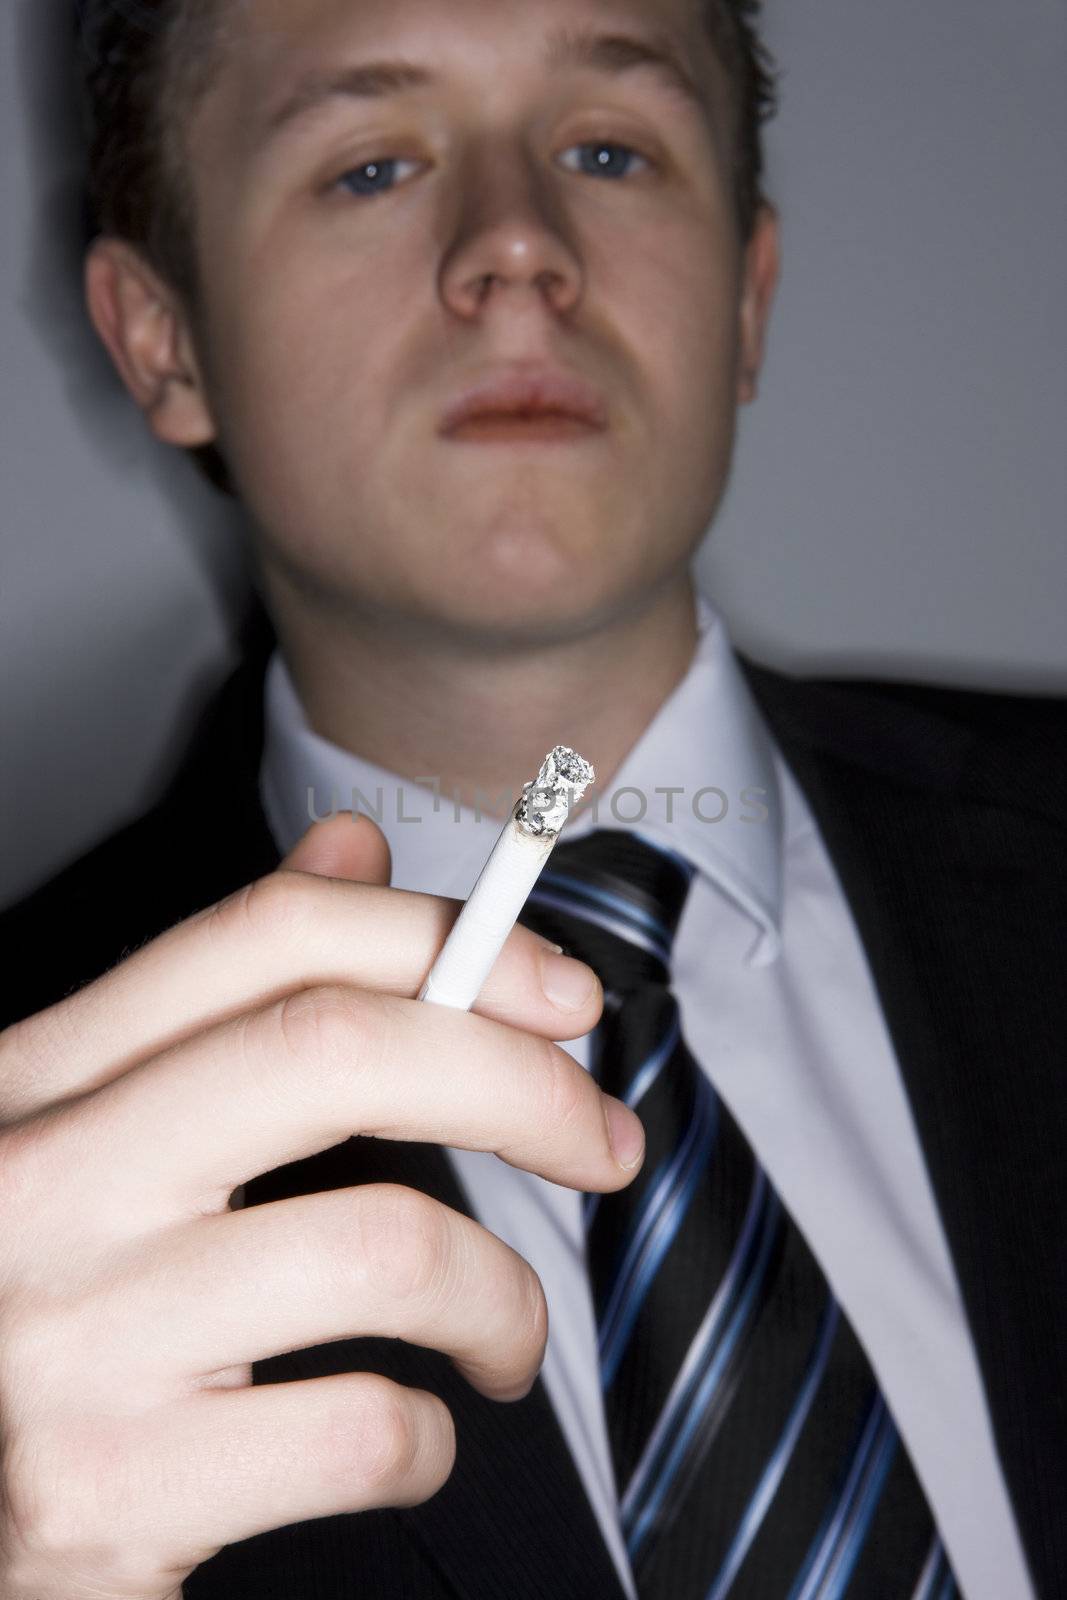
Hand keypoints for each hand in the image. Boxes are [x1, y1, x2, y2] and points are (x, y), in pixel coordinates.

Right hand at [0, 814, 643, 1598]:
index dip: (442, 938)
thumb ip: (225, 991)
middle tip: (600, 1140)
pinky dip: (432, 1437)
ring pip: (385, 1244)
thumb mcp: (97, 1127)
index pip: (267, 936)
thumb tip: (353, 845)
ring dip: (501, 1293)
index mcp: (40, 1077)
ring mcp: (69, 1338)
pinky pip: (362, 1429)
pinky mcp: (108, 1492)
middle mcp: (40, 1183)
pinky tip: (410, 1437)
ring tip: (504, 1332)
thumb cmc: (44, 1303)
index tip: (557, 991)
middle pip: (337, 1049)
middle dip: (520, 1083)